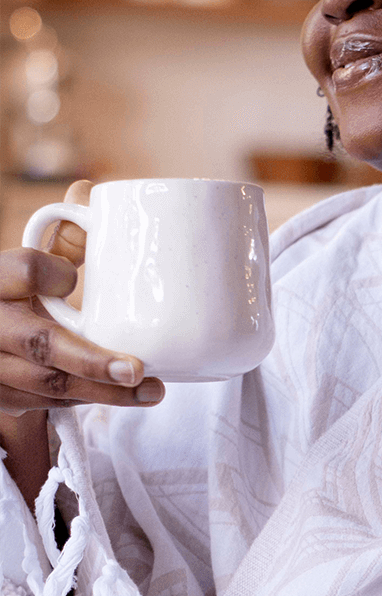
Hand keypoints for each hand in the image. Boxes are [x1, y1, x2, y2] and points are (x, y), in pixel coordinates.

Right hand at [0, 179, 163, 416]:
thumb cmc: (17, 294)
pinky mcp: (5, 396)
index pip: (23, 269)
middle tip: (136, 368)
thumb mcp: (31, 264)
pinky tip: (129, 396)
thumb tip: (92, 191)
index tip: (73, 277)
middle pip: (40, 343)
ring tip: (153, 390)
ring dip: (106, 393)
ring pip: (50, 385)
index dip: (52, 271)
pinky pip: (52, 404)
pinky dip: (93, 401)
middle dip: (91, 361)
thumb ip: (64, 238)